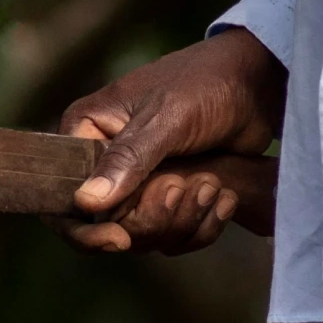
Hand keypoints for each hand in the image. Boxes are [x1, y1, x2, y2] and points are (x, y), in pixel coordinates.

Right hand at [56, 28, 285, 253]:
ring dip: (183, 221)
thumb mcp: (166, 117)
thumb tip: (85, 203)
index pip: (63, 199)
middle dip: (150, 221)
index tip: (119, 239)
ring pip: (144, 236)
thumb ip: (126, 159)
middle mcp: (104, 162)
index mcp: (86, 132)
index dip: (83, 231)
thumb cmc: (207, 83)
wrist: (258, 83)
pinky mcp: (170, 197)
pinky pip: (174, 237)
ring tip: (212, 184)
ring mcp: (138, 183)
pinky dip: (202, 226)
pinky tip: (225, 197)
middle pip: (105, 227)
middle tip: (184, 188)